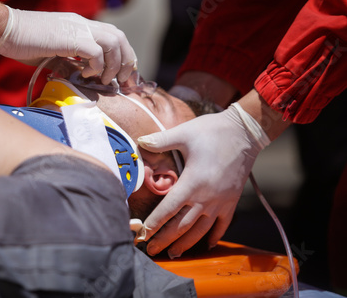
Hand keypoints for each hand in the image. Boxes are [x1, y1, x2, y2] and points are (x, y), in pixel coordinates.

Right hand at [0, 7, 136, 84]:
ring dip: (113, 65)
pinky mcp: (71, 38)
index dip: (123, 56)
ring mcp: (78, 29)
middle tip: (122, 81)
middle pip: (120, 37)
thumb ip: (68, 63)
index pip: (113, 36)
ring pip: (114, 42)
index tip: (122, 75)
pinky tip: (85, 74)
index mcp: (80, 26)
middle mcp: (83, 24)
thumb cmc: (23, 42)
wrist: (5, 29)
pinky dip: (96, 66)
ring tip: (103, 80)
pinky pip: (96, 52)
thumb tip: (79, 77)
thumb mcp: (52, 54)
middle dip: (126, 61)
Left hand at [137, 103, 269, 257]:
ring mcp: (220, 202)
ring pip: (200, 231)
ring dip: (185, 244)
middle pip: (181, 226)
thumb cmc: (213, 131)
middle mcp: (206, 198)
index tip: (142, 235)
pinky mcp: (232, 201)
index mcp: (192, 183)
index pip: (167, 210)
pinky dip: (214, 237)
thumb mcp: (184, 133)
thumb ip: (160, 141)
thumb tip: (140, 142)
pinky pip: (222, 225)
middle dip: (164, 240)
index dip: (154, 224)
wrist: (245, 132)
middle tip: (151, 250)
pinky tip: (206, 245)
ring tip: (173, 253)